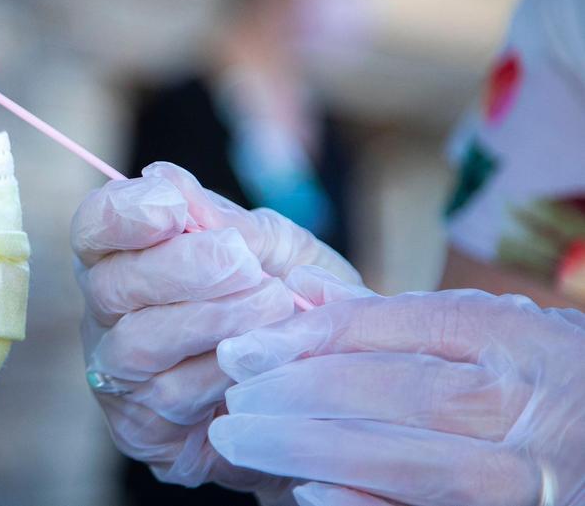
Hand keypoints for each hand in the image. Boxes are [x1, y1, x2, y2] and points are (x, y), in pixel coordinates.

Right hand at [71, 161, 362, 489]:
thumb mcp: (276, 249)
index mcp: (128, 255)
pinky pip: (167, 399)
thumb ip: (225, 219)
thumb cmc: (290, 305)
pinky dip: (222, 375)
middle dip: (179, 269)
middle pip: (110, 285)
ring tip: (275, 306)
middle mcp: (109, 314)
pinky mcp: (140, 429)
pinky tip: (262, 362)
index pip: (95, 226)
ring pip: (136, 345)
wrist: (326, 390)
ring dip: (210, 321)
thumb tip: (162, 177)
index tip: (173, 207)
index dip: (124, 214)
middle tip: (245, 264)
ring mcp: (119, 375)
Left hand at [210, 277, 584, 505]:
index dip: (310, 339)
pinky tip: (305, 492)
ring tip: (241, 440)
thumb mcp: (491, 331)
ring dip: (310, 450)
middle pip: (398, 393)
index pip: (399, 330)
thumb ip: (394, 318)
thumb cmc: (543, 383)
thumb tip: (301, 290)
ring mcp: (527, 481)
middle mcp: (526, 408)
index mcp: (514, 340)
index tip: (244, 350)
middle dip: (298, 394)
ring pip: (408, 462)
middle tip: (232, 401)